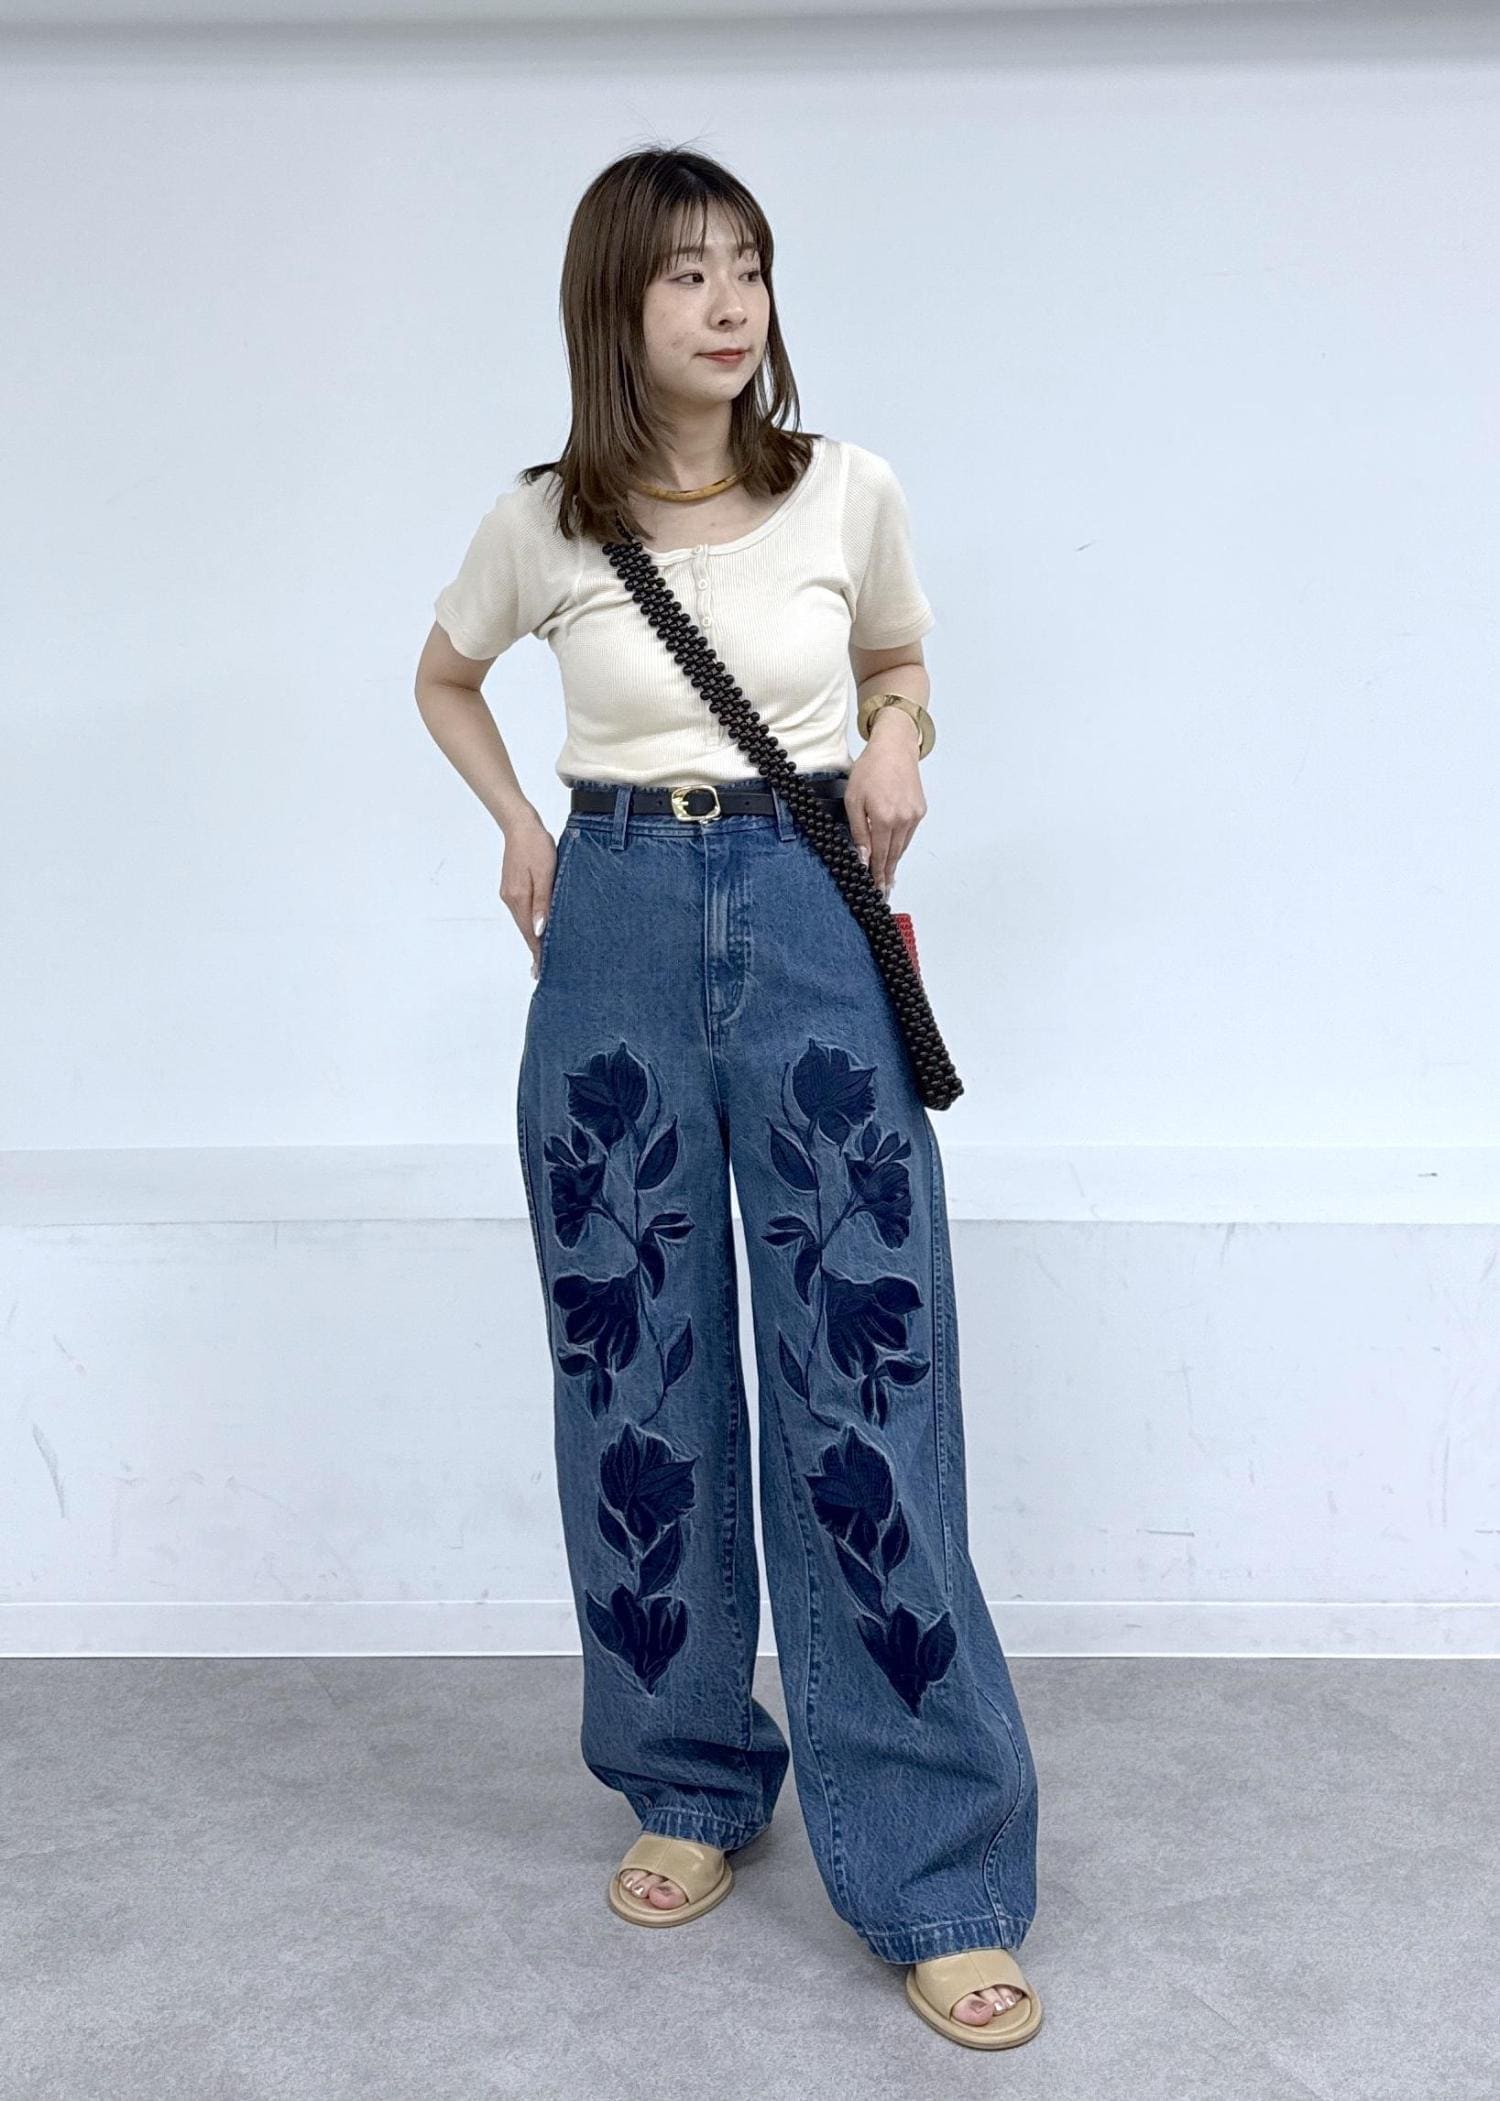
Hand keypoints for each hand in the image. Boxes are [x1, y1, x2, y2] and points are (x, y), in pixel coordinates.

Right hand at [499, 811, 559, 977]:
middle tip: (546, 969)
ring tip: (545, 953)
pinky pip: (523, 911)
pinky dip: (531, 922)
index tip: (542, 971)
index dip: (537, 953)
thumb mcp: (545, 873)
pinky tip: (539, 928)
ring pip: (524, 922)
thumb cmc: (536, 845)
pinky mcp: (512, 888)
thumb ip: (543, 903)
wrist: (520, 825)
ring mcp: (510, 894)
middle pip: (525, 931)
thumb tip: (539, 931)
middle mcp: (511, 900)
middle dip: (536, 949)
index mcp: (519, 898)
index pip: (529, 934)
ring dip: (534, 937)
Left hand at [844, 709, 926, 895]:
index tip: (875, 890)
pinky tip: (893, 854)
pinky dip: (900, 845)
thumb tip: (863, 857)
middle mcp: (903, 820)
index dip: (876, 875)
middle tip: (882, 892)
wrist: (894, 748)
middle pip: (893, 855)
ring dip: (893, 863)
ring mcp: (914, 816)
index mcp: (884, 818)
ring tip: (887, 879)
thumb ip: (858, 832)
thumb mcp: (853, 800)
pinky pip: (908, 835)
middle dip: (886, 875)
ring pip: (902, 847)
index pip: (880, 856)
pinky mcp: (920, 810)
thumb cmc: (870, 770)